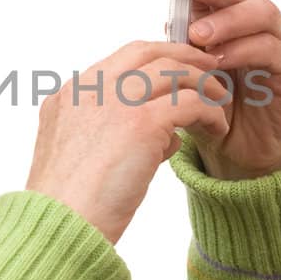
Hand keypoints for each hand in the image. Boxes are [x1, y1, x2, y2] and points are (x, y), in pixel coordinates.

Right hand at [25, 40, 230, 244]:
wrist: (61, 227)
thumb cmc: (71, 207)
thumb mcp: (81, 158)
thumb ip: (116, 137)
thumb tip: (165, 136)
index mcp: (71, 95)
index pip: (121, 58)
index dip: (155, 59)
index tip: (178, 70)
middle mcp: (91, 89)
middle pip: (147, 51)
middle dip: (183, 55)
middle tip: (209, 68)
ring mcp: (115, 101)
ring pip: (172, 70)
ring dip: (202, 83)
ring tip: (219, 102)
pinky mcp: (140, 123)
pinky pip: (190, 102)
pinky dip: (210, 112)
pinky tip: (217, 129)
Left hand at [151, 0, 280, 178]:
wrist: (236, 146)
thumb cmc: (209, 104)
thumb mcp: (186, 73)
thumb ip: (179, 47)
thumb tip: (163, 24)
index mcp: (224, 16)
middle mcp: (254, 21)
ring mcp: (276, 41)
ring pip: (261, 12)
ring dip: (228, 21)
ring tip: (198, 36)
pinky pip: (270, 48)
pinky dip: (243, 50)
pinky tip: (219, 60)